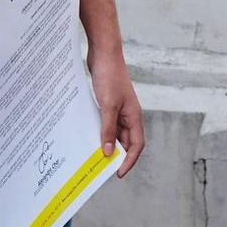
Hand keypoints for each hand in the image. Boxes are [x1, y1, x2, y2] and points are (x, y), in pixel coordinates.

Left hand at [89, 49, 146, 177]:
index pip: (137, 145)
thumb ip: (108, 129)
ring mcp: (119, 108)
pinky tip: (89, 135)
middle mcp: (129, 114)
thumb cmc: (110, 76)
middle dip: (117, 155)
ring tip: (93, 155)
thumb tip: (109, 152)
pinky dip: (100, 131)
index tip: (118, 173)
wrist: (104, 53)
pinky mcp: (109, 102)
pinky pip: (106, 122)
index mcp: (134, 116)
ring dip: (107, 143)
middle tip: (102, 168)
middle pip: (126, 141)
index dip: (129, 161)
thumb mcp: (108, 106)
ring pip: (115, 132)